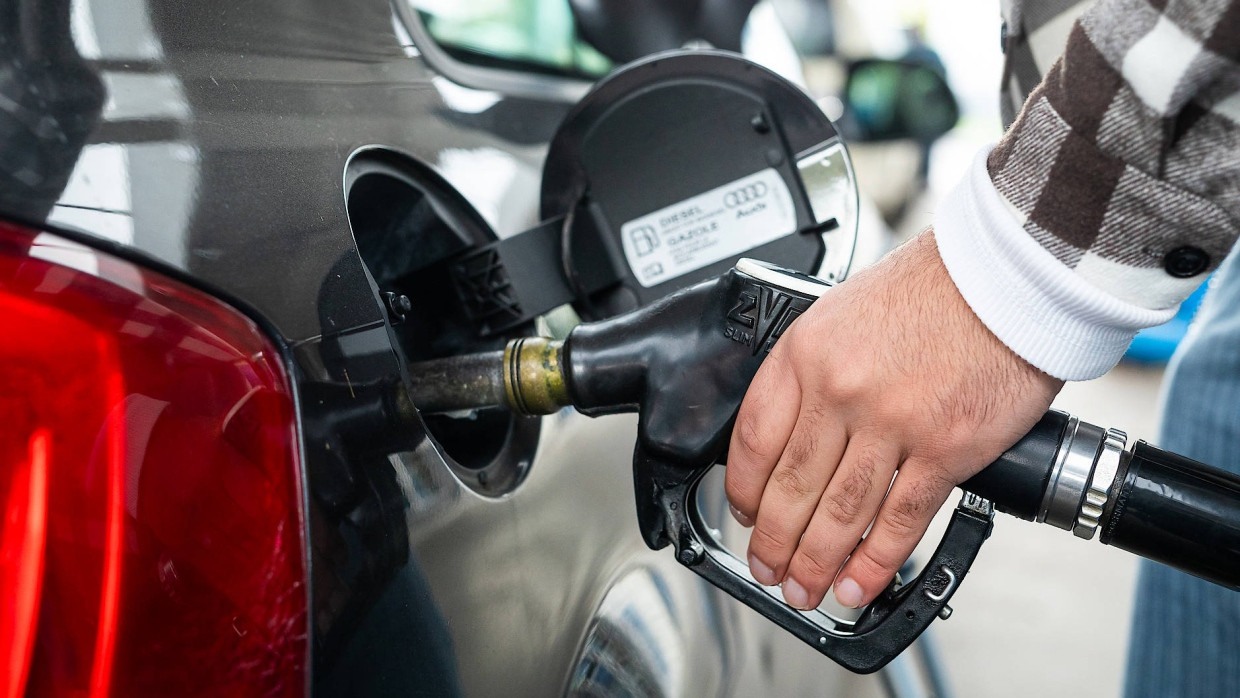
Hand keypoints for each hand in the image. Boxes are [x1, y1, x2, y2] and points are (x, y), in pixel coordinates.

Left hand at [725, 230, 1061, 609]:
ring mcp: (891, 421)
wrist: (1010, 275)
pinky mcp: (944, 448)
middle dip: (774, 541)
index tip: (745, 513)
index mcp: (806, 353)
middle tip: (768, 567)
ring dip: (816, 561)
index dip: (743, 489)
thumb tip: (794, 433)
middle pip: (790, 485)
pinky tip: (858, 584)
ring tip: (805, 589)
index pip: (753, 438)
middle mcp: (840, 389)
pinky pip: (899, 519)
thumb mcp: (843, 313)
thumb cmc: (936, 288)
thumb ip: (815, 370)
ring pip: (838, 511)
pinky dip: (874, 561)